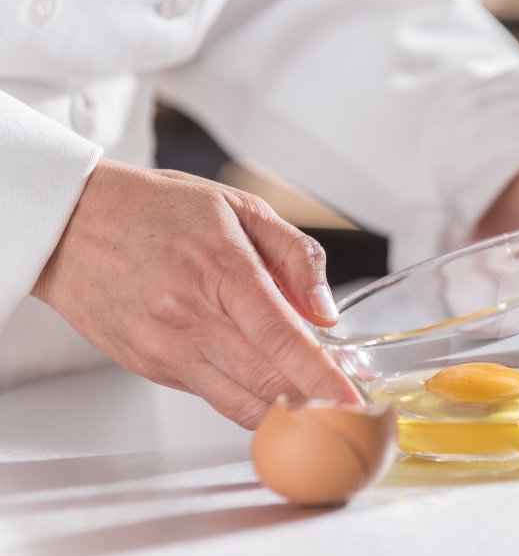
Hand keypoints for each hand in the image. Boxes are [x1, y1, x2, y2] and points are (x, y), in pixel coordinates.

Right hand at [32, 158, 357, 427]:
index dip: (322, 377)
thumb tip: (326, 312)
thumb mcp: (237, 207)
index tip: (352, 399)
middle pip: (266, 382)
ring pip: (239, 402)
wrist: (67, 222)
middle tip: (345, 406)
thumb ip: (295, 256)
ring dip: (282, 410)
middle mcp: (190, 316)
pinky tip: (264, 383)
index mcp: (221, 269)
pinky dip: (245, 398)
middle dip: (314, 402)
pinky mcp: (148, 366)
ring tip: (312, 401)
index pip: (282, 339)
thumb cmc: (155, 209)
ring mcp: (164, 348)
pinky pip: (210, 396)